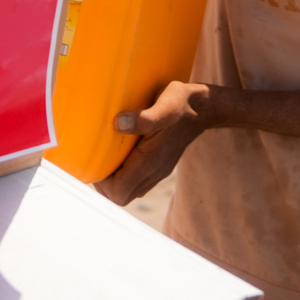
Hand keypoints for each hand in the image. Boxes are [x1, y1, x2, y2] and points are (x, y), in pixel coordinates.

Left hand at [94, 81, 212, 205]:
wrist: (204, 107)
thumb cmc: (182, 103)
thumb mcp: (165, 105)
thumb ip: (145, 118)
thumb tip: (117, 124)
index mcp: (150, 162)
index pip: (119, 193)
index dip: (102, 184)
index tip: (95, 162)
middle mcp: (154, 172)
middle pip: (122, 197)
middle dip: (104, 185)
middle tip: (97, 161)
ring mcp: (157, 170)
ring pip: (129, 191)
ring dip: (114, 181)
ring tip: (106, 157)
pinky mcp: (160, 165)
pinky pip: (137, 181)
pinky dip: (124, 174)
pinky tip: (121, 153)